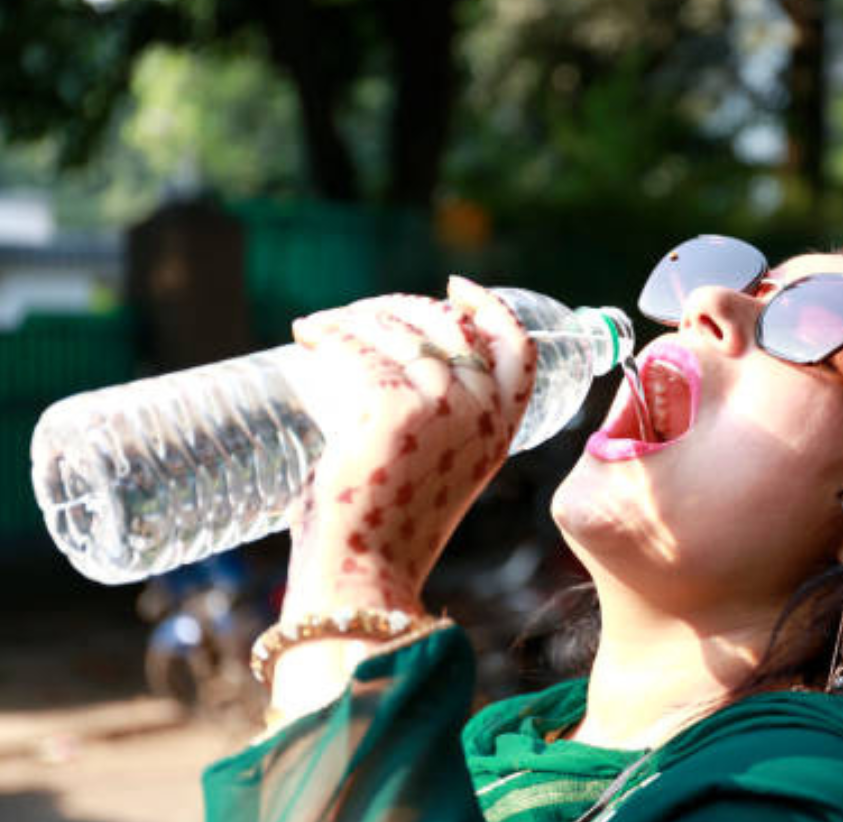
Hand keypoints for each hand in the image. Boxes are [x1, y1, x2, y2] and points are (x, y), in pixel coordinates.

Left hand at [279, 276, 535, 620]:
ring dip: (353, 319)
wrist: (364, 576)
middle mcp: (480, 413)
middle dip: (400, 307)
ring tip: (320, 328)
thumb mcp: (436, 472)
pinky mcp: (391, 408)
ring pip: (395, 332)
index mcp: (500, 430)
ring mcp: (441, 407)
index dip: (490, 308)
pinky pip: (355, 349)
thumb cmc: (386, 533)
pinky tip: (305, 334)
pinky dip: (326, 334)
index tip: (456, 287)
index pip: (516, 348)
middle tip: (359, 315)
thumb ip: (437, 426)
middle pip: (447, 326)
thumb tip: (386, 367)